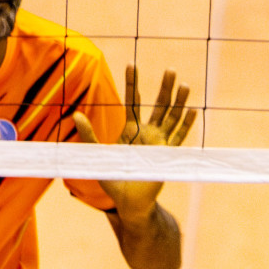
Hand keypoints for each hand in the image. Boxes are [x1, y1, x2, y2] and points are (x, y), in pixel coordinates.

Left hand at [73, 66, 196, 222]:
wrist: (129, 203)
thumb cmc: (113, 180)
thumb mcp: (96, 155)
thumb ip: (89, 135)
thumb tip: (76, 114)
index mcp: (129, 130)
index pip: (133, 101)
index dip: (132, 83)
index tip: (132, 64)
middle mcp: (147, 133)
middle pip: (158, 105)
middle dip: (164, 87)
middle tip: (170, 69)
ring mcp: (159, 143)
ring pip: (171, 117)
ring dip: (178, 102)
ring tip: (184, 84)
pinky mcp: (168, 155)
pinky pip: (179, 136)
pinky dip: (185, 123)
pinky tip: (192, 110)